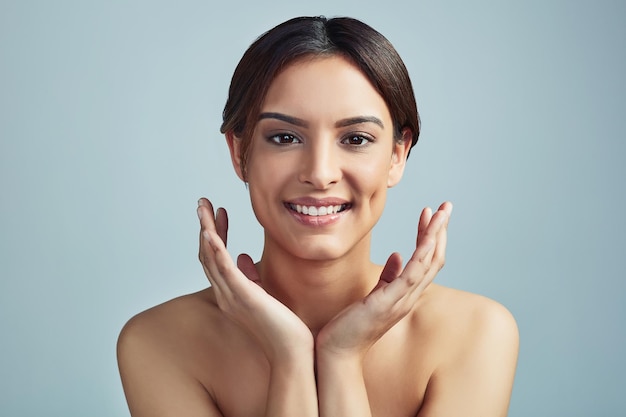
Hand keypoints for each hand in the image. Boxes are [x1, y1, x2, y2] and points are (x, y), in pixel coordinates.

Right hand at [197, 198, 313, 361]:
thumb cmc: (283, 327)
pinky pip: (224, 271)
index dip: (216, 232)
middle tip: (202, 202)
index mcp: (231, 292)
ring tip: (203, 208)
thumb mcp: (265, 294)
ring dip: (205, 230)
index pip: (216, 257)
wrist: (293, 351)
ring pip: (211, 257)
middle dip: (204, 226)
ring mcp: (232, 295)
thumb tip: (243, 257)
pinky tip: (210, 233)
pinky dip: (215, 251)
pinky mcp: (244, 297)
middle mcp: (226, 293)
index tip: (220, 211)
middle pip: (208, 254)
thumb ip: (251, 276)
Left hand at [316, 202, 452, 358]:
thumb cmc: (351, 326)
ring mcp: (402, 300)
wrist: (337, 351)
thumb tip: (397, 255)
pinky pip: (412, 275)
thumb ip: (387, 276)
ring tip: (441, 212)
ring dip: (436, 236)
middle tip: (447, 206)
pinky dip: (422, 255)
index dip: (430, 236)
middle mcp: (409, 296)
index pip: (425, 260)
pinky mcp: (389, 302)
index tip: (431, 213)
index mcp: (405, 293)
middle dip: (441, 231)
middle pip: (434, 259)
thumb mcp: (373, 295)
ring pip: (428, 263)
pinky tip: (426, 237)